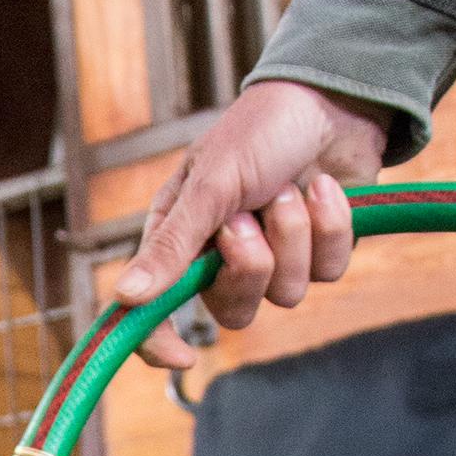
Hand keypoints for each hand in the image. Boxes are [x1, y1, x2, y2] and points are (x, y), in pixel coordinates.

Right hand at [114, 81, 388, 366]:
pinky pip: (329, 272)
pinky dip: (330, 227)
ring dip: (293, 237)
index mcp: (180, 242)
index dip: (161, 342)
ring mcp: (274, 258)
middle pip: (232, 311)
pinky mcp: (320, 251)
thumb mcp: (208, 187)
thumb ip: (171, 247)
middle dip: (250, 267)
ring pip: (286, 293)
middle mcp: (222, 258)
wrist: (331, 98)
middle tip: (249, 218)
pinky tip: (324, 188)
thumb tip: (124, 299)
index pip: (156, 311)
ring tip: (292, 188)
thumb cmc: (257, 133)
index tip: (182, 357)